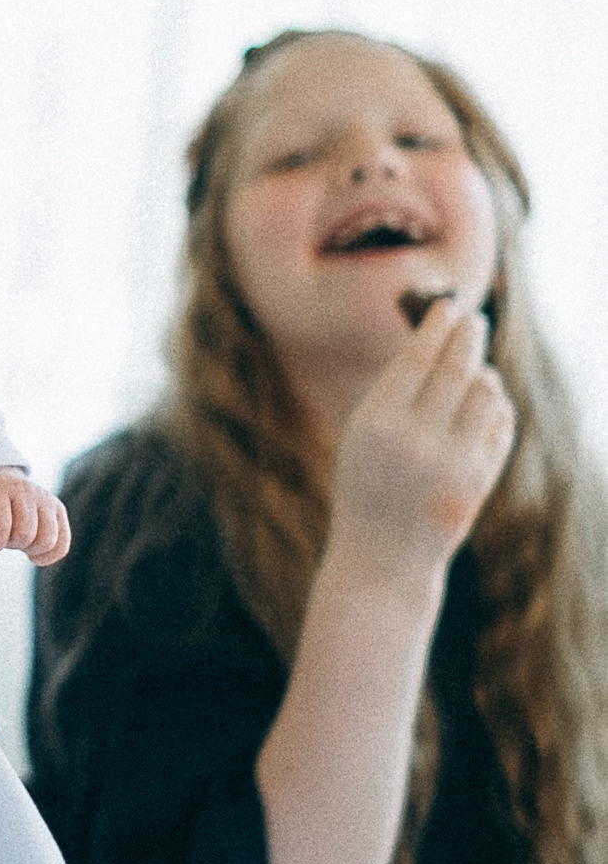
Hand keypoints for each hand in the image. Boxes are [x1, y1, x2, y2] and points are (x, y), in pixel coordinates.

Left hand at [0, 468, 70, 565]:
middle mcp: (25, 490)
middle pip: (24, 535)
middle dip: (8, 543)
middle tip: (0, 533)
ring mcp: (45, 499)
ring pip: (48, 541)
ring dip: (29, 549)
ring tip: (17, 538)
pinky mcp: (58, 509)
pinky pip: (62, 545)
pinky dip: (47, 555)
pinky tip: (32, 550)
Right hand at [325, 302, 513, 587]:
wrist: (383, 556)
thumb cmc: (367, 485)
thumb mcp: (363, 436)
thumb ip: (396, 392)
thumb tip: (445, 340)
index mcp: (376, 424)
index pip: (416, 360)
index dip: (435, 329)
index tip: (447, 307)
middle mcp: (415, 441)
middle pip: (456, 369)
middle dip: (468, 338)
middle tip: (475, 321)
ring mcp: (452, 462)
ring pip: (485, 393)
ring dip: (483, 377)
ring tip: (474, 376)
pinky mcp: (478, 479)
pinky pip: (499, 424)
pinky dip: (495, 409)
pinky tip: (482, 411)